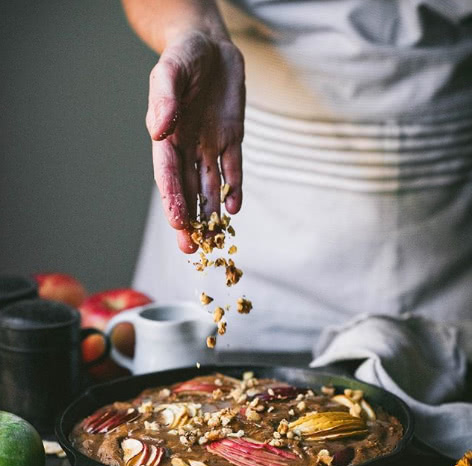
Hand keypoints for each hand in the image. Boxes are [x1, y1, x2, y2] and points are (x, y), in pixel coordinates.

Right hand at [146, 31, 244, 252]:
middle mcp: (187, 147)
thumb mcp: (171, 71)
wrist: (210, 46)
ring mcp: (210, 147)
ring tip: (215, 240)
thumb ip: (165, 99)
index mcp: (167, 137)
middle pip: (187, 190)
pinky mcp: (232, 141)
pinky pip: (233, 170)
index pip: (168, 174)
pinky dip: (233, 189)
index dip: (172, 198)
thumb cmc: (183, 56)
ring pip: (209, 187)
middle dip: (189, 220)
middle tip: (192, 248)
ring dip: (211, 213)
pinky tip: (233, 209)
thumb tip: (160, 130)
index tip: (177, 222)